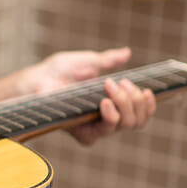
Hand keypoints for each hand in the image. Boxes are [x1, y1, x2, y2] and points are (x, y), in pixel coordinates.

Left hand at [21, 48, 155, 144]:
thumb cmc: (58, 71)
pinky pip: (107, 130)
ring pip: (126, 124)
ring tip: (110, 86)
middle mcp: (106, 119)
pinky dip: (111, 115)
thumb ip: (108, 60)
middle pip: (137, 121)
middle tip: (123, 83)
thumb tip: (126, 53)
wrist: (38, 79)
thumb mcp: (88, 61)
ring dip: (125, 102)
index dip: (149, 105)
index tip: (147, 90)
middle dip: (136, 100)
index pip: (140, 114)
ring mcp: (96, 128)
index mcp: (111, 104)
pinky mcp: (84, 134)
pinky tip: (104, 102)